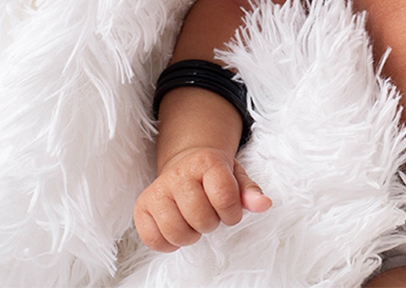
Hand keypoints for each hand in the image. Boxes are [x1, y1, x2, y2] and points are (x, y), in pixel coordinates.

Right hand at [134, 146, 271, 251]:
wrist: (186, 164)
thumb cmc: (214, 175)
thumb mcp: (236, 177)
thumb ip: (250, 192)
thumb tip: (264, 204)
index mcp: (207, 162)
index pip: (224, 196)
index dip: (232, 212)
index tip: (230, 211)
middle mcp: (179, 173)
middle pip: (201, 218)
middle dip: (212, 223)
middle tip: (210, 214)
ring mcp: (157, 190)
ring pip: (177, 232)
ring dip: (192, 235)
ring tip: (195, 222)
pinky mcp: (141, 206)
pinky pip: (153, 240)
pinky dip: (169, 244)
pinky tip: (178, 228)